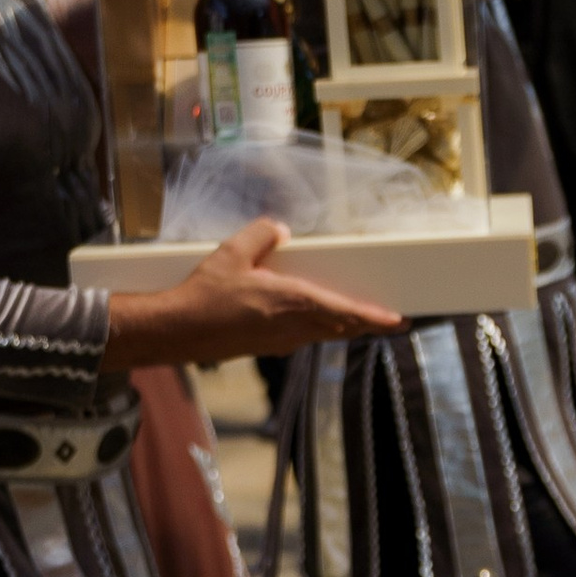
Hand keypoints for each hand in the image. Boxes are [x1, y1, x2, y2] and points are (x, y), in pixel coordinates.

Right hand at [101, 218, 401, 370]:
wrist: (178, 331)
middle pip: (341, 326)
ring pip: (324, 333)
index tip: (397, 320)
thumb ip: (261, 235)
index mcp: (292, 303)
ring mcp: (282, 341)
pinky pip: (305, 336)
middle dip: (366, 322)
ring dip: (344, 325)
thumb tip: (281, 230)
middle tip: (389, 318)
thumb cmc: (205, 295)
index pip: (344, 311)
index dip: (373, 317)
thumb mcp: (232, 252)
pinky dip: (320, 327)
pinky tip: (316, 318)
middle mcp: (293, 327)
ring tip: (360, 316)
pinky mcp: (269, 346)